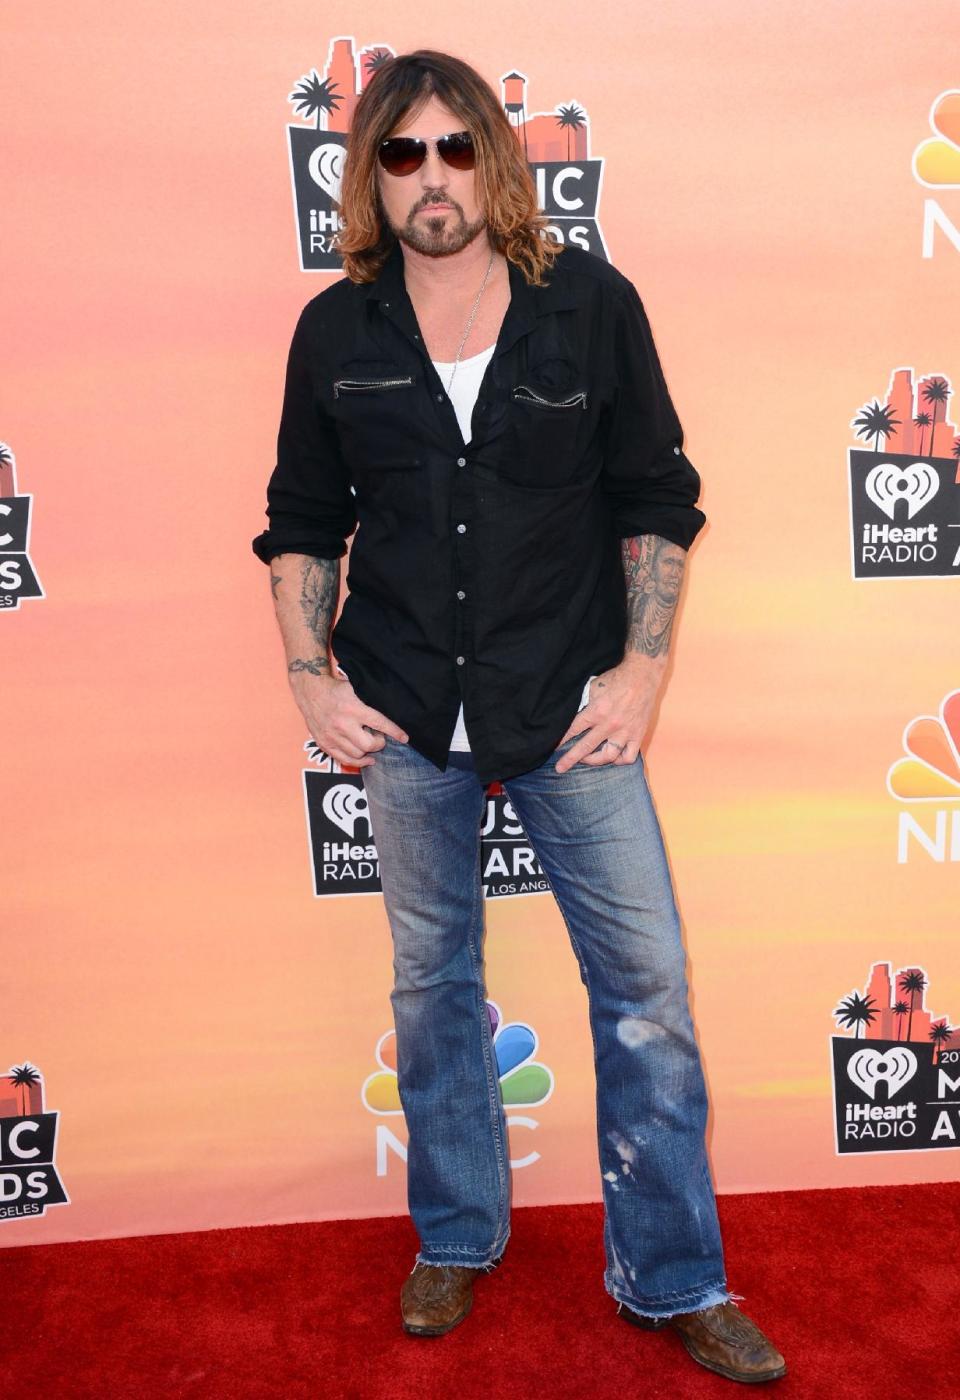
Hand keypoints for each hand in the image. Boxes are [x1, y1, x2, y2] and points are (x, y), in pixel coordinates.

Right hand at [289, 670, 407, 768]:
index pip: (379, 723)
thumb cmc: (335, 689)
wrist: (310, 691)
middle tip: (380, 738)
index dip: (394, 732)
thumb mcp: (355, 688)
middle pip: (368, 745)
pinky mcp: (324, 743)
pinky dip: (356, 762)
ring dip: (367, 752)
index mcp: (353, 709)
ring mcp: (332, 736)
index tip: (404, 738)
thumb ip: (370, 701)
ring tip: (370, 744)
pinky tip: (364, 759)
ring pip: (357, 755)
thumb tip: (391, 712)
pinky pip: (343, 759)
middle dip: (379, 743)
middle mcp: (343, 724)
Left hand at [553, 654, 666, 771]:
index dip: (561, 740)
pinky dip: (620, 760)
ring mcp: (625, 732)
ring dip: (595, 761)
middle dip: (570, 759)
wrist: (642, 675)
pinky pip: (629, 756)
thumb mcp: (593, 687)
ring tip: (587, 760)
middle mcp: (609, 725)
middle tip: (560, 768)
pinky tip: (613, 757)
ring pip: (608, 756)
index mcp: (596, 712)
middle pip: (585, 748)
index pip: (573, 730)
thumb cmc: (617, 678)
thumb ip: (584, 704)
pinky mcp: (638, 734)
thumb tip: (573, 715)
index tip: (554, 748)